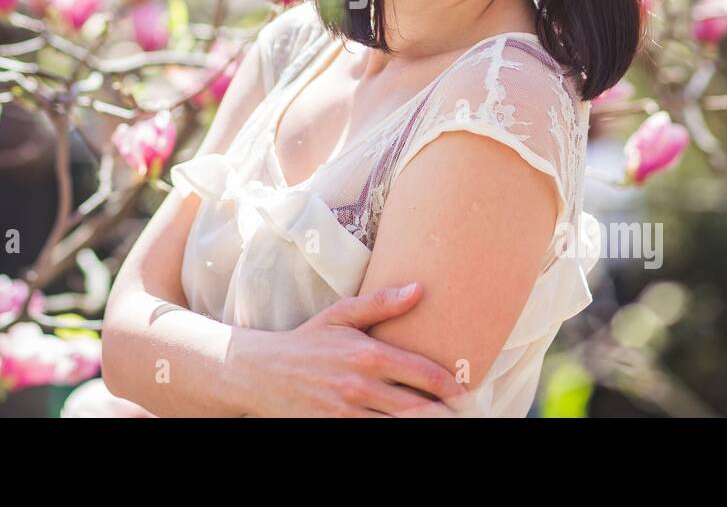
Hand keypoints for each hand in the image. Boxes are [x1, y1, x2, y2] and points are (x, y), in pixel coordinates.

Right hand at [233, 283, 470, 416]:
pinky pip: (372, 436)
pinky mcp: (334, 428)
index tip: (468, 392)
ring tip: (443, 422)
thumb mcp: (340, 315)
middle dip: (447, 413)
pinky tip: (403, 428)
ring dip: (424, 426)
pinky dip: (391, 433)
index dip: (453, 387)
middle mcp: (361, 386)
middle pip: (420, 408)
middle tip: (464, 414)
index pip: (425, 374)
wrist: (259, 372)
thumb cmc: (306, 342)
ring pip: (399, 427)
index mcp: (368, 354)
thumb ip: (381, 303)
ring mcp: (347, 412)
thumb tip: (419, 289)